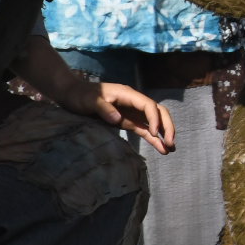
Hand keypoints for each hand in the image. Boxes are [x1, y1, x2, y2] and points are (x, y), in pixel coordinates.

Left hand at [54, 79, 176, 154]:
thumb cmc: (81, 95)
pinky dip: (153, 138)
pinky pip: (144, 129)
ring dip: (164, 134)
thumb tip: (118, 119)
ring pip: (155, 121)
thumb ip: (104, 109)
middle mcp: (134, 102)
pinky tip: (160, 148)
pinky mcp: (127, 121)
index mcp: (128, 95)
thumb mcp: (90, 100)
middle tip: (171, 143)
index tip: (154, 134)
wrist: (73, 95)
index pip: (149, 106)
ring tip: (170, 149)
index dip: (155, 119)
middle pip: (159, 112)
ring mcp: (132, 112)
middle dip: (167, 127)